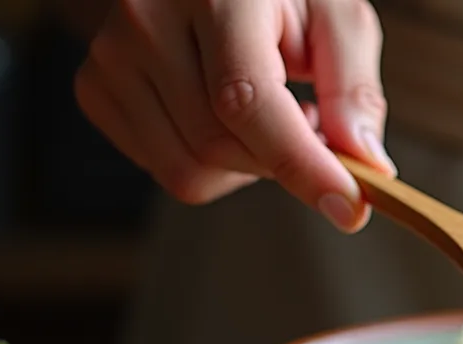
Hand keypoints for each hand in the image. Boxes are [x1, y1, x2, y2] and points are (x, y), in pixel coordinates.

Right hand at [73, 0, 394, 231]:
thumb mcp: (337, 19)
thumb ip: (354, 88)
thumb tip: (366, 163)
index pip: (246, 100)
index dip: (300, 163)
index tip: (349, 206)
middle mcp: (148, 21)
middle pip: (220, 148)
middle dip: (280, 159)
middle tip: (309, 121)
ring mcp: (112, 57)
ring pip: (188, 170)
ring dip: (246, 164)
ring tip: (267, 111)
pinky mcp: (96, 88)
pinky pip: (162, 167)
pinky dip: (209, 160)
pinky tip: (223, 114)